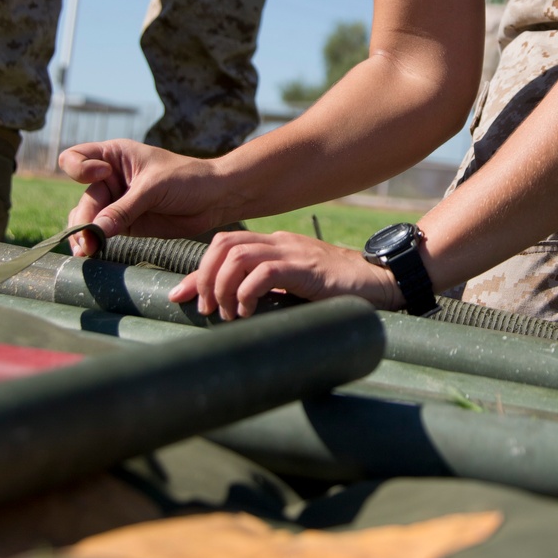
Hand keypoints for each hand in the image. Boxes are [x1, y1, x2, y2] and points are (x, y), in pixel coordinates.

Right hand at [60, 138, 230, 256]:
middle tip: (89, 239)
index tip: (101, 175)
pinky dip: (93, 242)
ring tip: (87, 250)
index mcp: (114, 155)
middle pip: (83, 197)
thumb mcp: (154, 188)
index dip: (80, 168)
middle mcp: (110, 178)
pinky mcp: (124, 223)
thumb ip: (124, 209)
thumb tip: (95, 231)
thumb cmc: (188, 179)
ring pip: (86, 218)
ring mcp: (116, 202)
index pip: (77, 157)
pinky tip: (91, 253)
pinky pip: (99, 232)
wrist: (215, 199)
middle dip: (84, 218)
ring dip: (83, 234)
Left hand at [168, 229, 401, 319]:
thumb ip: (269, 291)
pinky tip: (249, 312)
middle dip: (205, 277)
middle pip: (223, 244)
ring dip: (223, 287)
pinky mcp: (305, 268)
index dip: (197, 271)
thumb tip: (235, 312)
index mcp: (274, 246)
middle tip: (207, 311)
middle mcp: (279, 243)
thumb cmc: (339, 291)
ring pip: (237, 255)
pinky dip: (246, 293)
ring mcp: (292, 252)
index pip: (224, 246)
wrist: (379, 282)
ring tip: (228, 315)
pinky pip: (263, 272)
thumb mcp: (295, 289)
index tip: (178, 296)